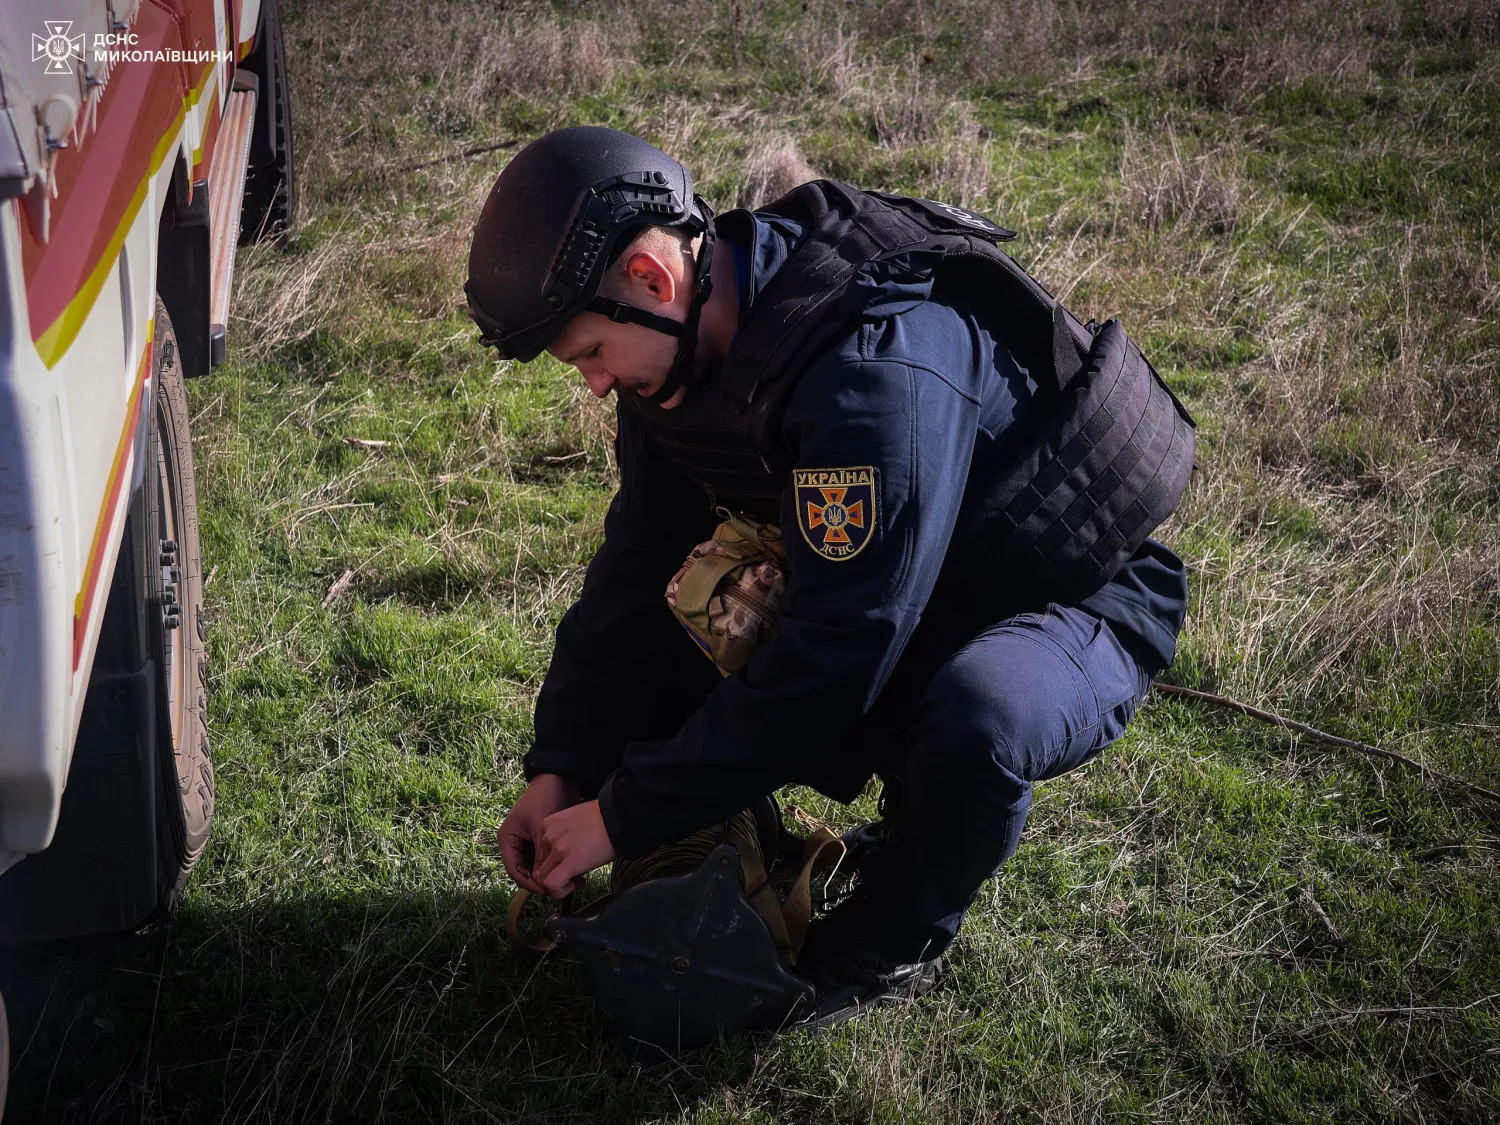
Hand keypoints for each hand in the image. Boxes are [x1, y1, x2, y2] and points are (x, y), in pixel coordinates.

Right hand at [497, 773, 578, 894]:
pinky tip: (570, 870)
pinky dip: (555, 864)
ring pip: (537, 867)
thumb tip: (544, 880)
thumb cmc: (545, 798)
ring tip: (567, 881)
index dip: (529, 883)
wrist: (560, 778)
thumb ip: (541, 853)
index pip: (514, 870)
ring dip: (550, 874)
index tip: (546, 890)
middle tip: (559, 889)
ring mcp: (529, 842)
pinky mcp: (542, 840)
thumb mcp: (541, 827)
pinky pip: (546, 859)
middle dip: (541, 880)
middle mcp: (515, 843)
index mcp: (507, 839)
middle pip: (525, 871)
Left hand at [534, 801, 616, 898]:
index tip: (570, 865)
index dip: (553, 865)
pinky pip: (552, 885)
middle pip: (540, 868)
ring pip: (544, 879)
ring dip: (560, 884)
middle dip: (556, 876)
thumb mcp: (575, 821)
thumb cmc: (604, 818)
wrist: (619, 816)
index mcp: (548, 825)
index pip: (540, 855)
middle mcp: (548, 836)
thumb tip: (562, 859)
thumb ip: (563, 837)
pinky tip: (577, 883)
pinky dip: (561, 891)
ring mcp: (557, 848)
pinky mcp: (569, 861)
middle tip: (576, 875)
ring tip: (579, 879)